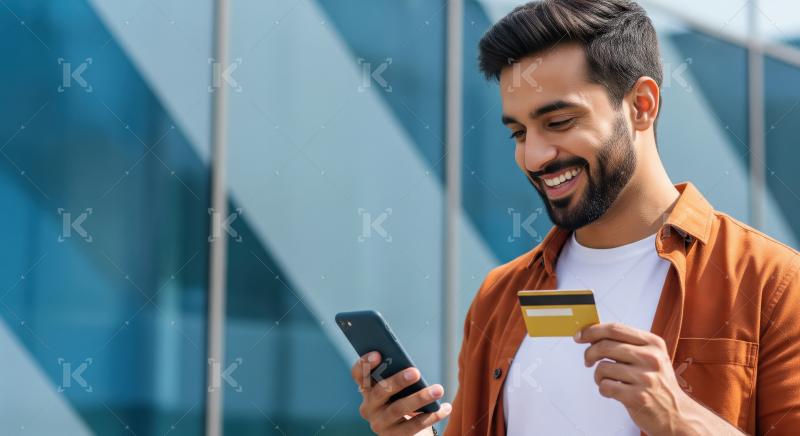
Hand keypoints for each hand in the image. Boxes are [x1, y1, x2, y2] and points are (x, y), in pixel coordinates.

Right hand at [350, 351, 451, 434]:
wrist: (405, 430)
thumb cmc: (402, 399)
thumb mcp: (397, 388)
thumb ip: (397, 376)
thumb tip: (411, 369)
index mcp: (366, 389)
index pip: (359, 375)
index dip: (365, 364)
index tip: (378, 353)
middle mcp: (369, 407)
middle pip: (379, 392)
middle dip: (397, 381)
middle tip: (416, 372)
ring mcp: (380, 424)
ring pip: (398, 409)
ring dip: (419, 398)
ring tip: (438, 389)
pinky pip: (413, 426)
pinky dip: (432, 416)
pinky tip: (445, 407)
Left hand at [574, 322, 696, 434]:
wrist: (677, 414)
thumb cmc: (658, 384)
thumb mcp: (651, 357)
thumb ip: (627, 344)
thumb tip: (592, 334)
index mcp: (653, 343)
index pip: (616, 329)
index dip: (592, 330)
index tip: (580, 336)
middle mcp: (651, 358)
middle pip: (606, 345)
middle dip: (589, 353)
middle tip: (587, 361)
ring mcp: (645, 378)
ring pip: (603, 367)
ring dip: (597, 375)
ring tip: (606, 380)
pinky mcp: (638, 397)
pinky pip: (605, 386)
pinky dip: (603, 389)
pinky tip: (611, 391)